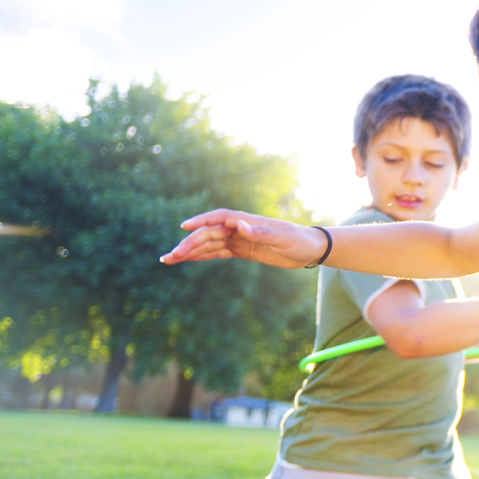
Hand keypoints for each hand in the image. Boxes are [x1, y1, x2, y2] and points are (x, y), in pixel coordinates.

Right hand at [160, 210, 324, 267]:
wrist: (310, 249)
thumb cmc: (299, 240)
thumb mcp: (283, 238)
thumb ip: (261, 232)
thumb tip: (240, 225)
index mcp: (247, 221)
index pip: (218, 218)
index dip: (201, 221)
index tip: (184, 227)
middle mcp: (239, 228)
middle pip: (208, 233)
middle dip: (188, 244)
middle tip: (170, 256)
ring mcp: (238, 239)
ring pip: (208, 244)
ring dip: (189, 251)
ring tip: (169, 259)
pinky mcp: (241, 250)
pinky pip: (217, 253)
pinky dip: (201, 256)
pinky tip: (186, 260)